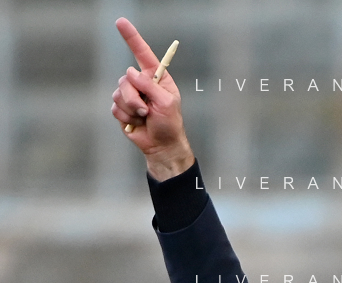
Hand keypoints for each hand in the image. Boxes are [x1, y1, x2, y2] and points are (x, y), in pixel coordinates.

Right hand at [111, 18, 193, 178]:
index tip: (120, 22)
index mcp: (156, 77)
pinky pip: (115, 107)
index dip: (131, 37)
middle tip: (146, 111)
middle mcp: (141, 83)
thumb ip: (150, 86)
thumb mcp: (166, 103)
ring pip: (119, 93)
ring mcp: (131, 95)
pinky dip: (126, 117)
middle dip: (134, 97)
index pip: (142, 53)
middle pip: (126, 78)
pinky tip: (136, 123)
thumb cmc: (169, 124)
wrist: (162, 146)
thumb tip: (131, 74)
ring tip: (143, 118)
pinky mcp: (122, 109)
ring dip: (131, 109)